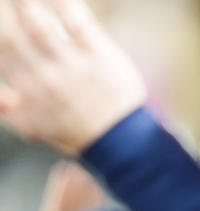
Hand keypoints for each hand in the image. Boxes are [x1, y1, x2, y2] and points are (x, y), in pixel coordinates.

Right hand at [0, 0, 146, 153]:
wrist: (121, 141)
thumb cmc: (75, 130)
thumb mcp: (33, 126)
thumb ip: (6, 107)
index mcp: (25, 88)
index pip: (0, 50)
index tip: (0, 15)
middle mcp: (43, 75)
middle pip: (10, 34)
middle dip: (2, 12)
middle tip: (3, 1)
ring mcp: (71, 65)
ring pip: (37, 24)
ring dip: (24, 3)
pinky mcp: (98, 55)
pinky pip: (76, 22)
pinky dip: (62, 3)